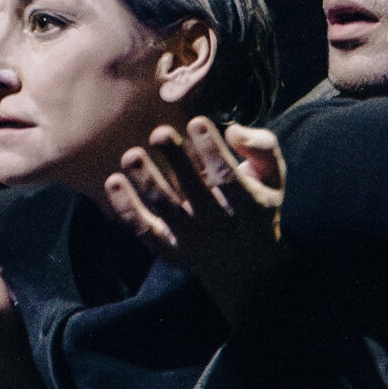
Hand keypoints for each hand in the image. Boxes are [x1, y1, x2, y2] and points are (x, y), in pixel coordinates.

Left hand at [102, 118, 284, 324]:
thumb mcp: (274, 177)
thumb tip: (232, 130)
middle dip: (176, 160)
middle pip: (194, 192)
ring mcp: (193, 241)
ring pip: (165, 210)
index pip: (229, 178)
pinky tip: (113, 182)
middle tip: (159, 132)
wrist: (246, 268)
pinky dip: (126, 208)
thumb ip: (262, 147)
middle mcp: (221, 227)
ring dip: (146, 181)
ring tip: (131, 155)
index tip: (196, 120)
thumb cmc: (257, 206)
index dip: (211, 150)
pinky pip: (144, 230)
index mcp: (251, 207)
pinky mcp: (170, 251)